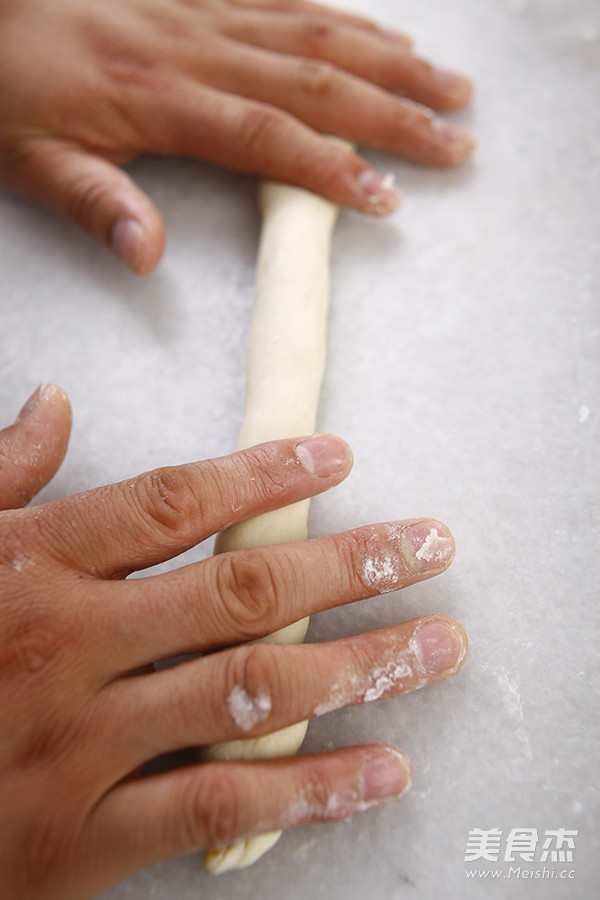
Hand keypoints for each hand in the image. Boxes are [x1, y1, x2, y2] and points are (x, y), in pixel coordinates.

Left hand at [0, 0, 473, 273]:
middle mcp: (195, 42)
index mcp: (158, 94)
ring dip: (390, 59)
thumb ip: (95, 205)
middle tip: (460, 139)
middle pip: (315, 78)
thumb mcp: (32, 161)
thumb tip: (149, 258)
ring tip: (451, 85)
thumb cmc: (4, 91)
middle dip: (396, 110)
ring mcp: (203, 4)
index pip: (265, 136)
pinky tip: (386, 31)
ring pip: (316, 30)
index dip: (332, 166)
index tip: (391, 197)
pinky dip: (345, 14)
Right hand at [0, 384, 466, 899]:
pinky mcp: (87, 836)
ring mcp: (83, 744)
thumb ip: (1, 478)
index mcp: (32, 569)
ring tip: (437, 646)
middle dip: (350, 565)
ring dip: (359, 667)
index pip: (171, 504)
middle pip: (240, 592)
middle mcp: (70, 646)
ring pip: (250, 693)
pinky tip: (383, 770)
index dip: (263, 475)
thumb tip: (51, 403)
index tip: (337, 457)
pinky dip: (311, 792)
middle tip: (431, 546)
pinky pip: (219, 804)